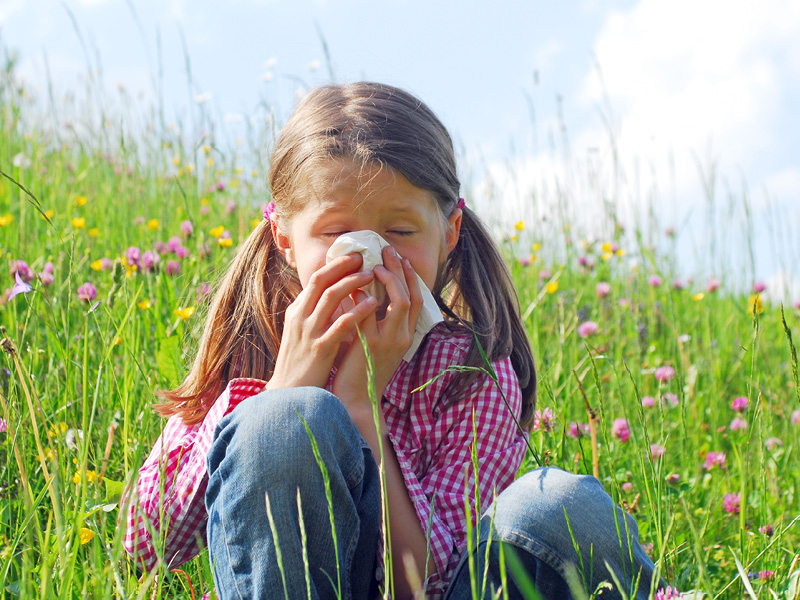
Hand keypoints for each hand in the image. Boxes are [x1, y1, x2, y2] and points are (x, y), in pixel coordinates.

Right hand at [267, 254, 377, 389]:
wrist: (290, 393)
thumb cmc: (300, 363)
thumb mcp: (301, 333)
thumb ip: (313, 314)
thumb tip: (330, 295)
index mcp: (296, 311)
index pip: (315, 279)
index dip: (335, 265)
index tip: (353, 255)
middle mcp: (300, 317)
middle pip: (321, 281)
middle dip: (343, 266)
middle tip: (364, 256)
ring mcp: (309, 332)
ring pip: (330, 298)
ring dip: (352, 282)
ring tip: (372, 274)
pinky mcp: (320, 349)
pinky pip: (341, 324)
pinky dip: (357, 311)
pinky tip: (372, 303)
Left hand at [332, 246, 422, 420]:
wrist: (355, 400)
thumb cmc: (361, 370)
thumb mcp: (375, 343)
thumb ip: (374, 319)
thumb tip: (364, 290)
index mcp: (405, 337)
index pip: (417, 300)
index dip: (411, 278)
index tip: (401, 259)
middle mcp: (402, 337)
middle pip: (411, 295)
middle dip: (401, 270)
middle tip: (388, 250)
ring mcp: (388, 341)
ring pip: (399, 300)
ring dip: (389, 278)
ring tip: (376, 262)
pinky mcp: (370, 344)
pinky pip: (370, 312)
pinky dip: (364, 294)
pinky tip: (355, 282)